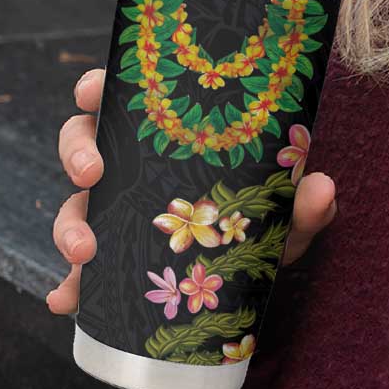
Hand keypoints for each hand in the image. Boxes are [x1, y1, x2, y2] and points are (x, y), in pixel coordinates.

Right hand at [45, 68, 337, 313]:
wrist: (259, 269)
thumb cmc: (267, 220)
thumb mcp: (286, 211)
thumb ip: (304, 202)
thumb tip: (322, 187)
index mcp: (166, 136)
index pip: (122, 98)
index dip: (97, 88)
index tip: (92, 90)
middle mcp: (133, 168)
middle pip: (83, 144)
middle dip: (77, 155)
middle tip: (92, 174)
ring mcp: (118, 213)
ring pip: (74, 205)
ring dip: (68, 225)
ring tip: (84, 253)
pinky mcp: (114, 261)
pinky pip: (80, 273)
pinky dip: (69, 287)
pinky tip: (66, 301)